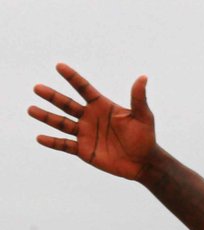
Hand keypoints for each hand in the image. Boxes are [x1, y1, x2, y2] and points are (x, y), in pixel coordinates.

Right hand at [29, 63, 156, 179]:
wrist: (144, 162)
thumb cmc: (146, 137)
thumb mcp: (143, 116)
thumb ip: (138, 98)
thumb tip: (143, 77)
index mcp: (101, 106)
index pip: (84, 88)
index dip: (72, 77)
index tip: (59, 66)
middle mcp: (90, 117)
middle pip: (67, 104)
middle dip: (52, 96)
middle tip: (37, 88)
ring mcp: (85, 134)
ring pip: (61, 123)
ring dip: (46, 117)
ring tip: (31, 110)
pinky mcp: (84, 150)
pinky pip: (64, 145)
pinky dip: (52, 142)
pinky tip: (40, 138)